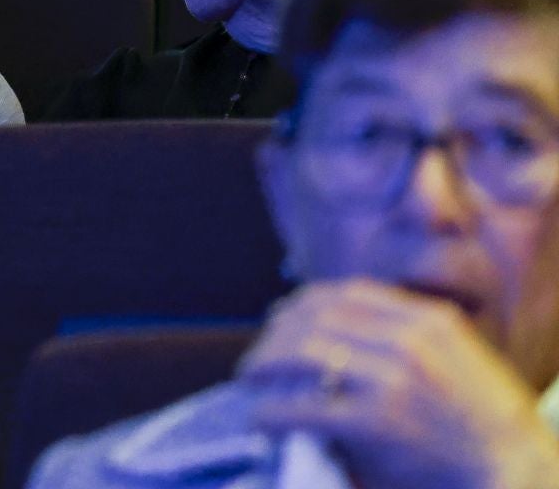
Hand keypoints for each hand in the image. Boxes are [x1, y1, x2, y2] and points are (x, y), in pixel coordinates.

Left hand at [238, 279, 558, 488]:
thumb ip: (408, 337)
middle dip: (274, 336)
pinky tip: (261, 417)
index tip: (279, 318)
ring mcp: (392, 379)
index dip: (301, 304)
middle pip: (314, 318)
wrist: (516, 468)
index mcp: (426, 321)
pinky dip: (272, 410)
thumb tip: (341, 330)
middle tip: (256, 356)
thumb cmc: (484, 422)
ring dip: (263, 365)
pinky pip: (306, 406)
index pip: (343, 294)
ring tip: (247, 380)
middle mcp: (407, 340)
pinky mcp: (377, 421)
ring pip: (303, 354)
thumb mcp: (457, 358)